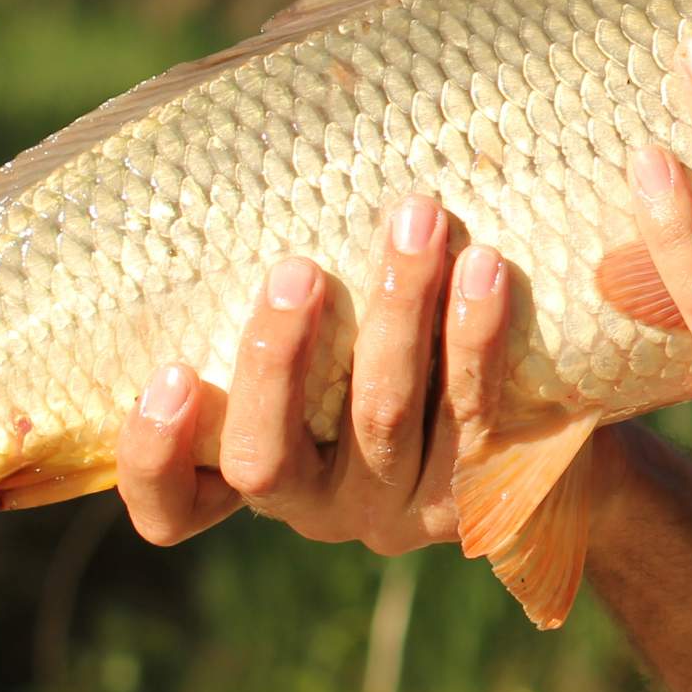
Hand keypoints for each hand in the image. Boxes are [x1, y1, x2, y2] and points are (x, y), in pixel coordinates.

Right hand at [115, 195, 516, 554]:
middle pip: (268, 459)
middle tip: (294, 270)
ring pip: (382, 419)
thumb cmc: (387, 353)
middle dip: (277, 358)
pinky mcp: (478, 496)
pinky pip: (475, 415)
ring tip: (415, 224)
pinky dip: (475, 338)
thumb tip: (240, 180)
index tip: (168, 374)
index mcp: (256, 476)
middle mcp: (317, 510)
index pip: (170, 507)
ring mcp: (398, 511)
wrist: (538, 432)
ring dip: (396, 313)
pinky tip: (484, 268)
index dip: (153, 457)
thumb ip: (287, 305)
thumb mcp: (322, 348)